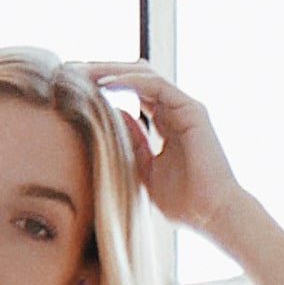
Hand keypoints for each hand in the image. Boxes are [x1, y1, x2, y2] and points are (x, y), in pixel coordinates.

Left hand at [89, 63, 244, 240]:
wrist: (212, 215)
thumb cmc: (183, 203)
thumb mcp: (146, 170)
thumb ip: (133, 143)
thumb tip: (112, 116)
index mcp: (166, 122)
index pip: (133, 91)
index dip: (104, 84)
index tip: (74, 86)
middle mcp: (176, 109)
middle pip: (135, 76)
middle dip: (103, 70)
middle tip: (71, 69)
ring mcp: (184, 107)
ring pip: (144, 74)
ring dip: (111, 70)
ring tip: (83, 71)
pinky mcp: (191, 110)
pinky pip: (156, 85)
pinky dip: (129, 81)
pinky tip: (105, 84)